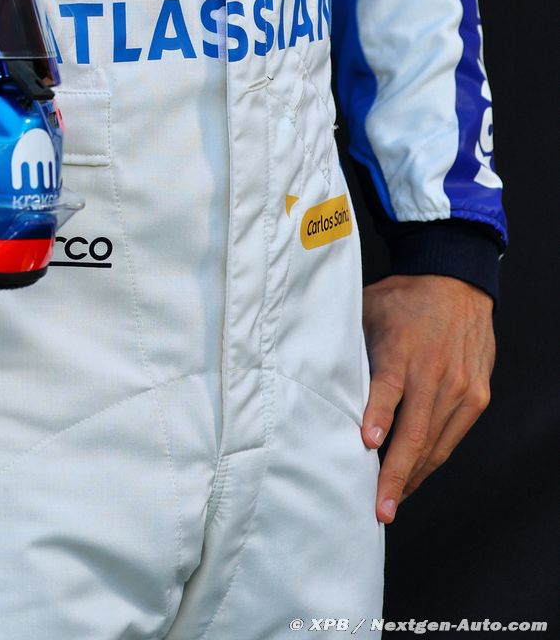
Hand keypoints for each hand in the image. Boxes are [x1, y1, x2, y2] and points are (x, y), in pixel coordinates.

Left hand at [361, 273, 494, 522]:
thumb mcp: (367, 310)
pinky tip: (414, 476)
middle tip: (380, 507)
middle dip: (396, 473)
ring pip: (436, 443)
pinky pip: (452, 437)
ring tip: (390, 502)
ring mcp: (460, 386)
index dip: (378, 415)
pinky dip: (432, 459)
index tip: (366, 442)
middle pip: (416, 430)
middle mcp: (435, 370)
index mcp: (403, 347)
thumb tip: (312, 379)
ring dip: (413, 475)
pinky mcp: (476, 397)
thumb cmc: (402, 300)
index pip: (389, 386)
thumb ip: (349, 347)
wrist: (456, 282)